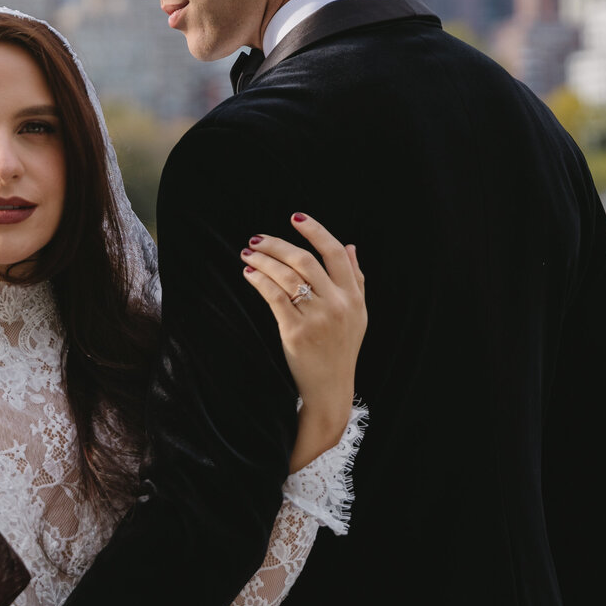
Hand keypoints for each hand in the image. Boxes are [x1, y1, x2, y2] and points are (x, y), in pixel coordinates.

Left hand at [241, 213, 366, 471]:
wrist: (330, 388)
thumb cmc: (341, 349)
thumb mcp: (358, 315)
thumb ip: (355, 280)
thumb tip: (350, 247)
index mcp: (354, 297)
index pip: (335, 253)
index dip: (315, 231)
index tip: (295, 217)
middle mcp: (338, 305)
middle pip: (305, 261)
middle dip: (277, 246)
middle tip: (256, 240)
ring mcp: (318, 319)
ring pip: (287, 277)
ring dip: (263, 261)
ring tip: (247, 254)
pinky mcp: (296, 333)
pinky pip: (274, 297)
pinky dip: (260, 282)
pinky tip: (249, 274)